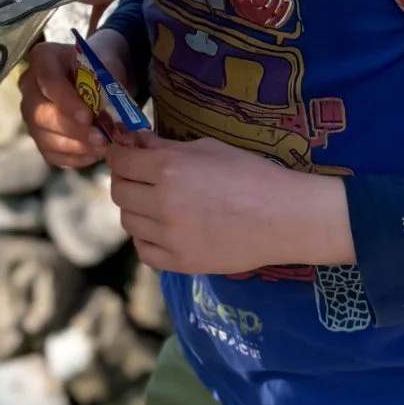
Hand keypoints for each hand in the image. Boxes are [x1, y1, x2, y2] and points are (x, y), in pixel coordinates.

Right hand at [19, 29, 133, 168]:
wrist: (99, 78)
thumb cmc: (101, 66)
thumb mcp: (107, 62)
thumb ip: (108, 79)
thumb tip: (111, 106)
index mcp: (44, 58)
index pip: (48, 82)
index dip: (66, 102)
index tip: (88, 117)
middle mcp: (29, 86)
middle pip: (41, 114)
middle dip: (73, 130)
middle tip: (101, 138)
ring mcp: (31, 114)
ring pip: (45, 138)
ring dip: (76, 147)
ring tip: (103, 147)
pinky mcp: (39, 136)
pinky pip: (51, 154)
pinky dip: (74, 158)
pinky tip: (94, 153)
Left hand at [105, 134, 354, 274]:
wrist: (284, 217)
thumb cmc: (252, 175)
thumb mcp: (209, 149)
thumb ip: (166, 147)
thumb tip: (137, 142)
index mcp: (169, 169)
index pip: (121, 162)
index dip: (119, 155)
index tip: (123, 154)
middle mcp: (163, 204)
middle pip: (119, 192)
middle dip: (125, 179)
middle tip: (139, 176)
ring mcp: (170, 237)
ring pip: (128, 222)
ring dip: (135, 208)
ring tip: (154, 202)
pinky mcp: (181, 262)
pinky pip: (144, 251)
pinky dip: (146, 238)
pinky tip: (160, 229)